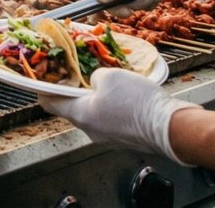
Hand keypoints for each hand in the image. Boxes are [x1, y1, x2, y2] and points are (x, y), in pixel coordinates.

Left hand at [37, 69, 196, 163]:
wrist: (171, 127)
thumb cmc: (137, 103)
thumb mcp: (109, 76)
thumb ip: (95, 76)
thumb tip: (96, 81)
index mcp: (80, 116)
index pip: (50, 104)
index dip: (44, 89)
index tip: (42, 80)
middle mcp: (92, 131)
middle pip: (74, 108)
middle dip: (77, 91)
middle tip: (82, 74)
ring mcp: (110, 138)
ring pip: (97, 114)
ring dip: (100, 98)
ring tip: (110, 82)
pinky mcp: (127, 139)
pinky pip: (115, 119)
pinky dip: (116, 107)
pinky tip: (128, 95)